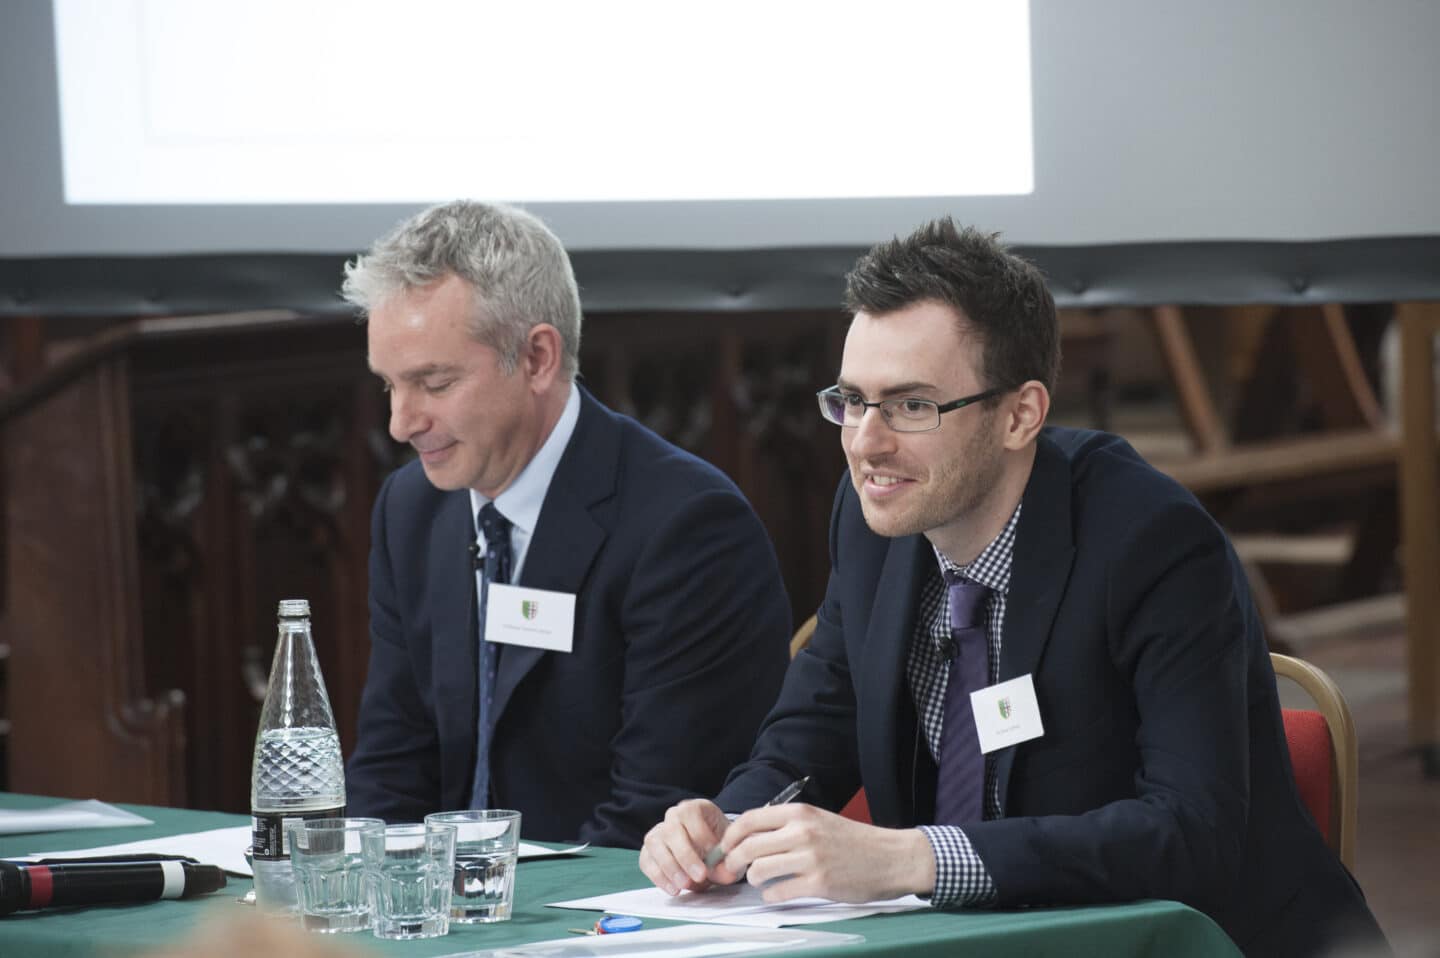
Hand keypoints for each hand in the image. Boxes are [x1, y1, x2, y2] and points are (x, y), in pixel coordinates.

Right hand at [639, 799, 743, 895]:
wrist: (709, 854)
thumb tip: (726, 874)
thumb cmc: (718, 847)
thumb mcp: (727, 852)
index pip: (691, 814)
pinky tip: (673, 889)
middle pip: (671, 830)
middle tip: (700, 876)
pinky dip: (658, 877)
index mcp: (694, 808)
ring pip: (655, 844)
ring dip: (669, 867)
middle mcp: (673, 817)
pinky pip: (646, 861)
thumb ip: (726, 863)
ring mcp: (658, 832)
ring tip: (684, 886)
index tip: (712, 853)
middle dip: (685, 856)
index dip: (701, 834)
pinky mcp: (649, 851)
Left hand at [715, 804, 936, 903]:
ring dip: (753, 879)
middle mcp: (802, 832)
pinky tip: (776, 892)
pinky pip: (778, 891)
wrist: (890, 857)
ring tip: (760, 880)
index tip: (726, 848)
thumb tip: (751, 837)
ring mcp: (810, 858)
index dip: (730, 836)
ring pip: (759, 870)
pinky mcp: (819, 883)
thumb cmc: (853, 840)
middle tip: (732, 869)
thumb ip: (787, 825)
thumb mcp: (819, 820)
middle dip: (733, 861)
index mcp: (800, 813)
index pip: (749, 820)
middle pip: (748, 846)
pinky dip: (771, 895)